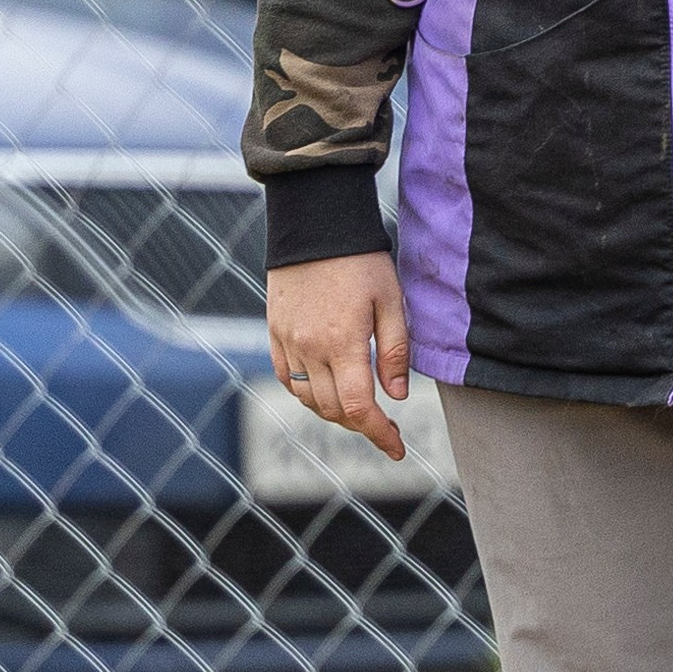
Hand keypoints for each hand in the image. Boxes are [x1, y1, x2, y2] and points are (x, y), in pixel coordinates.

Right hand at [265, 252, 412, 460]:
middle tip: (386, 425)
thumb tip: (396, 396)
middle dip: (362, 425)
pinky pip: (288, 378)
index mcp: (343, 342)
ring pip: (309, 399)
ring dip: (335, 412)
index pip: (359, 407)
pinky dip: (308, 393)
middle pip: (333, 410)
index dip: (379, 434)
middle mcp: (310, 348)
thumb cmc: (361, 260)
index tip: (397, 447)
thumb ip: (394, 351)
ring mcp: (288, 341)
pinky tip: (327, 390)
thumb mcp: (391, 301)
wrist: (314, 224)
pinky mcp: (275, 332)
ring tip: (360, 407)